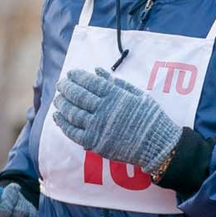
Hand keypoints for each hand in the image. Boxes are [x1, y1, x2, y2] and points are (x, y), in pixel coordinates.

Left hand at [55, 68, 180, 174]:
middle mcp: (104, 109)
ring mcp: (97, 127)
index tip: (70, 73)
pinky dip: (63, 123)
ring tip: (58, 99)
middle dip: (66, 88)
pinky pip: (73, 132)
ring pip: (72, 112)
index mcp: (115, 95)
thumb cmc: (150, 118)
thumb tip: (97, 70)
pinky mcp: (94, 142)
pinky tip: (58, 117)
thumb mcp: (138, 95)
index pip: (90, 82)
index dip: (77, 76)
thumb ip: (116, 82)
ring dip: (62, 104)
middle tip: (61, 84)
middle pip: (78, 95)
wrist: (157, 145)